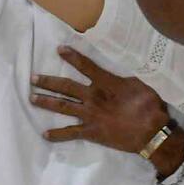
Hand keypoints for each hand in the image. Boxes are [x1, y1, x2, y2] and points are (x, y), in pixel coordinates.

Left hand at [31, 46, 170, 153]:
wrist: (151, 133)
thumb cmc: (150, 106)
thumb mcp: (142, 83)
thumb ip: (128, 75)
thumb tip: (128, 64)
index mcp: (105, 84)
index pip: (85, 67)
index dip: (72, 57)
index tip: (59, 49)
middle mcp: (93, 97)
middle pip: (66, 87)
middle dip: (48, 82)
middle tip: (33, 78)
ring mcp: (89, 115)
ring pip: (63, 107)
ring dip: (46, 102)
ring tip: (32, 98)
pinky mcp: (91, 132)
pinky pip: (70, 133)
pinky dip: (57, 135)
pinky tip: (44, 135)